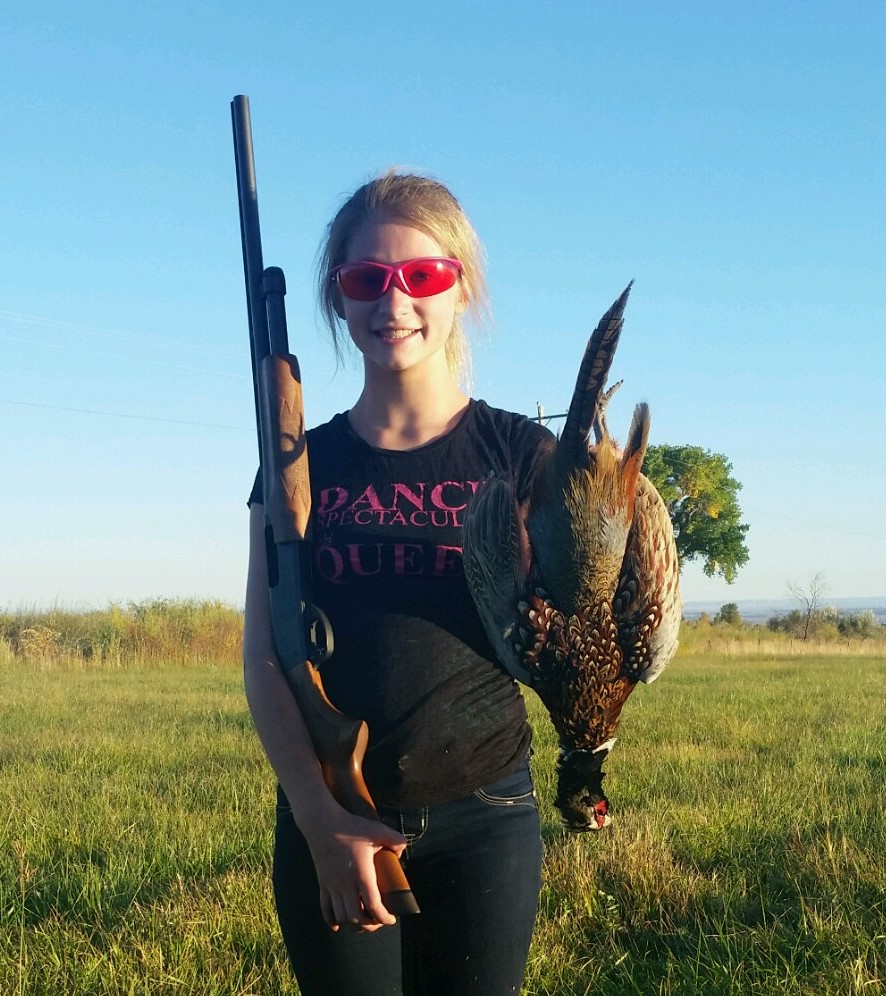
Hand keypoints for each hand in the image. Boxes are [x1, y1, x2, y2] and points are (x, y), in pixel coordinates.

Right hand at [302, 808, 407, 932]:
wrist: (321, 822)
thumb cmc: (350, 826)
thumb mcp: (377, 829)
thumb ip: (395, 839)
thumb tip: (402, 852)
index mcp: (361, 873)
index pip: (373, 905)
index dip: (384, 917)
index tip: (391, 919)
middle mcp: (345, 883)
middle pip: (356, 917)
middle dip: (370, 925)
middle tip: (379, 921)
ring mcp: (331, 885)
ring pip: (341, 916)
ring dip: (353, 923)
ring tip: (363, 921)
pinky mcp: (322, 883)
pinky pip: (324, 908)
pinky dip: (332, 920)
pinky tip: (338, 925)